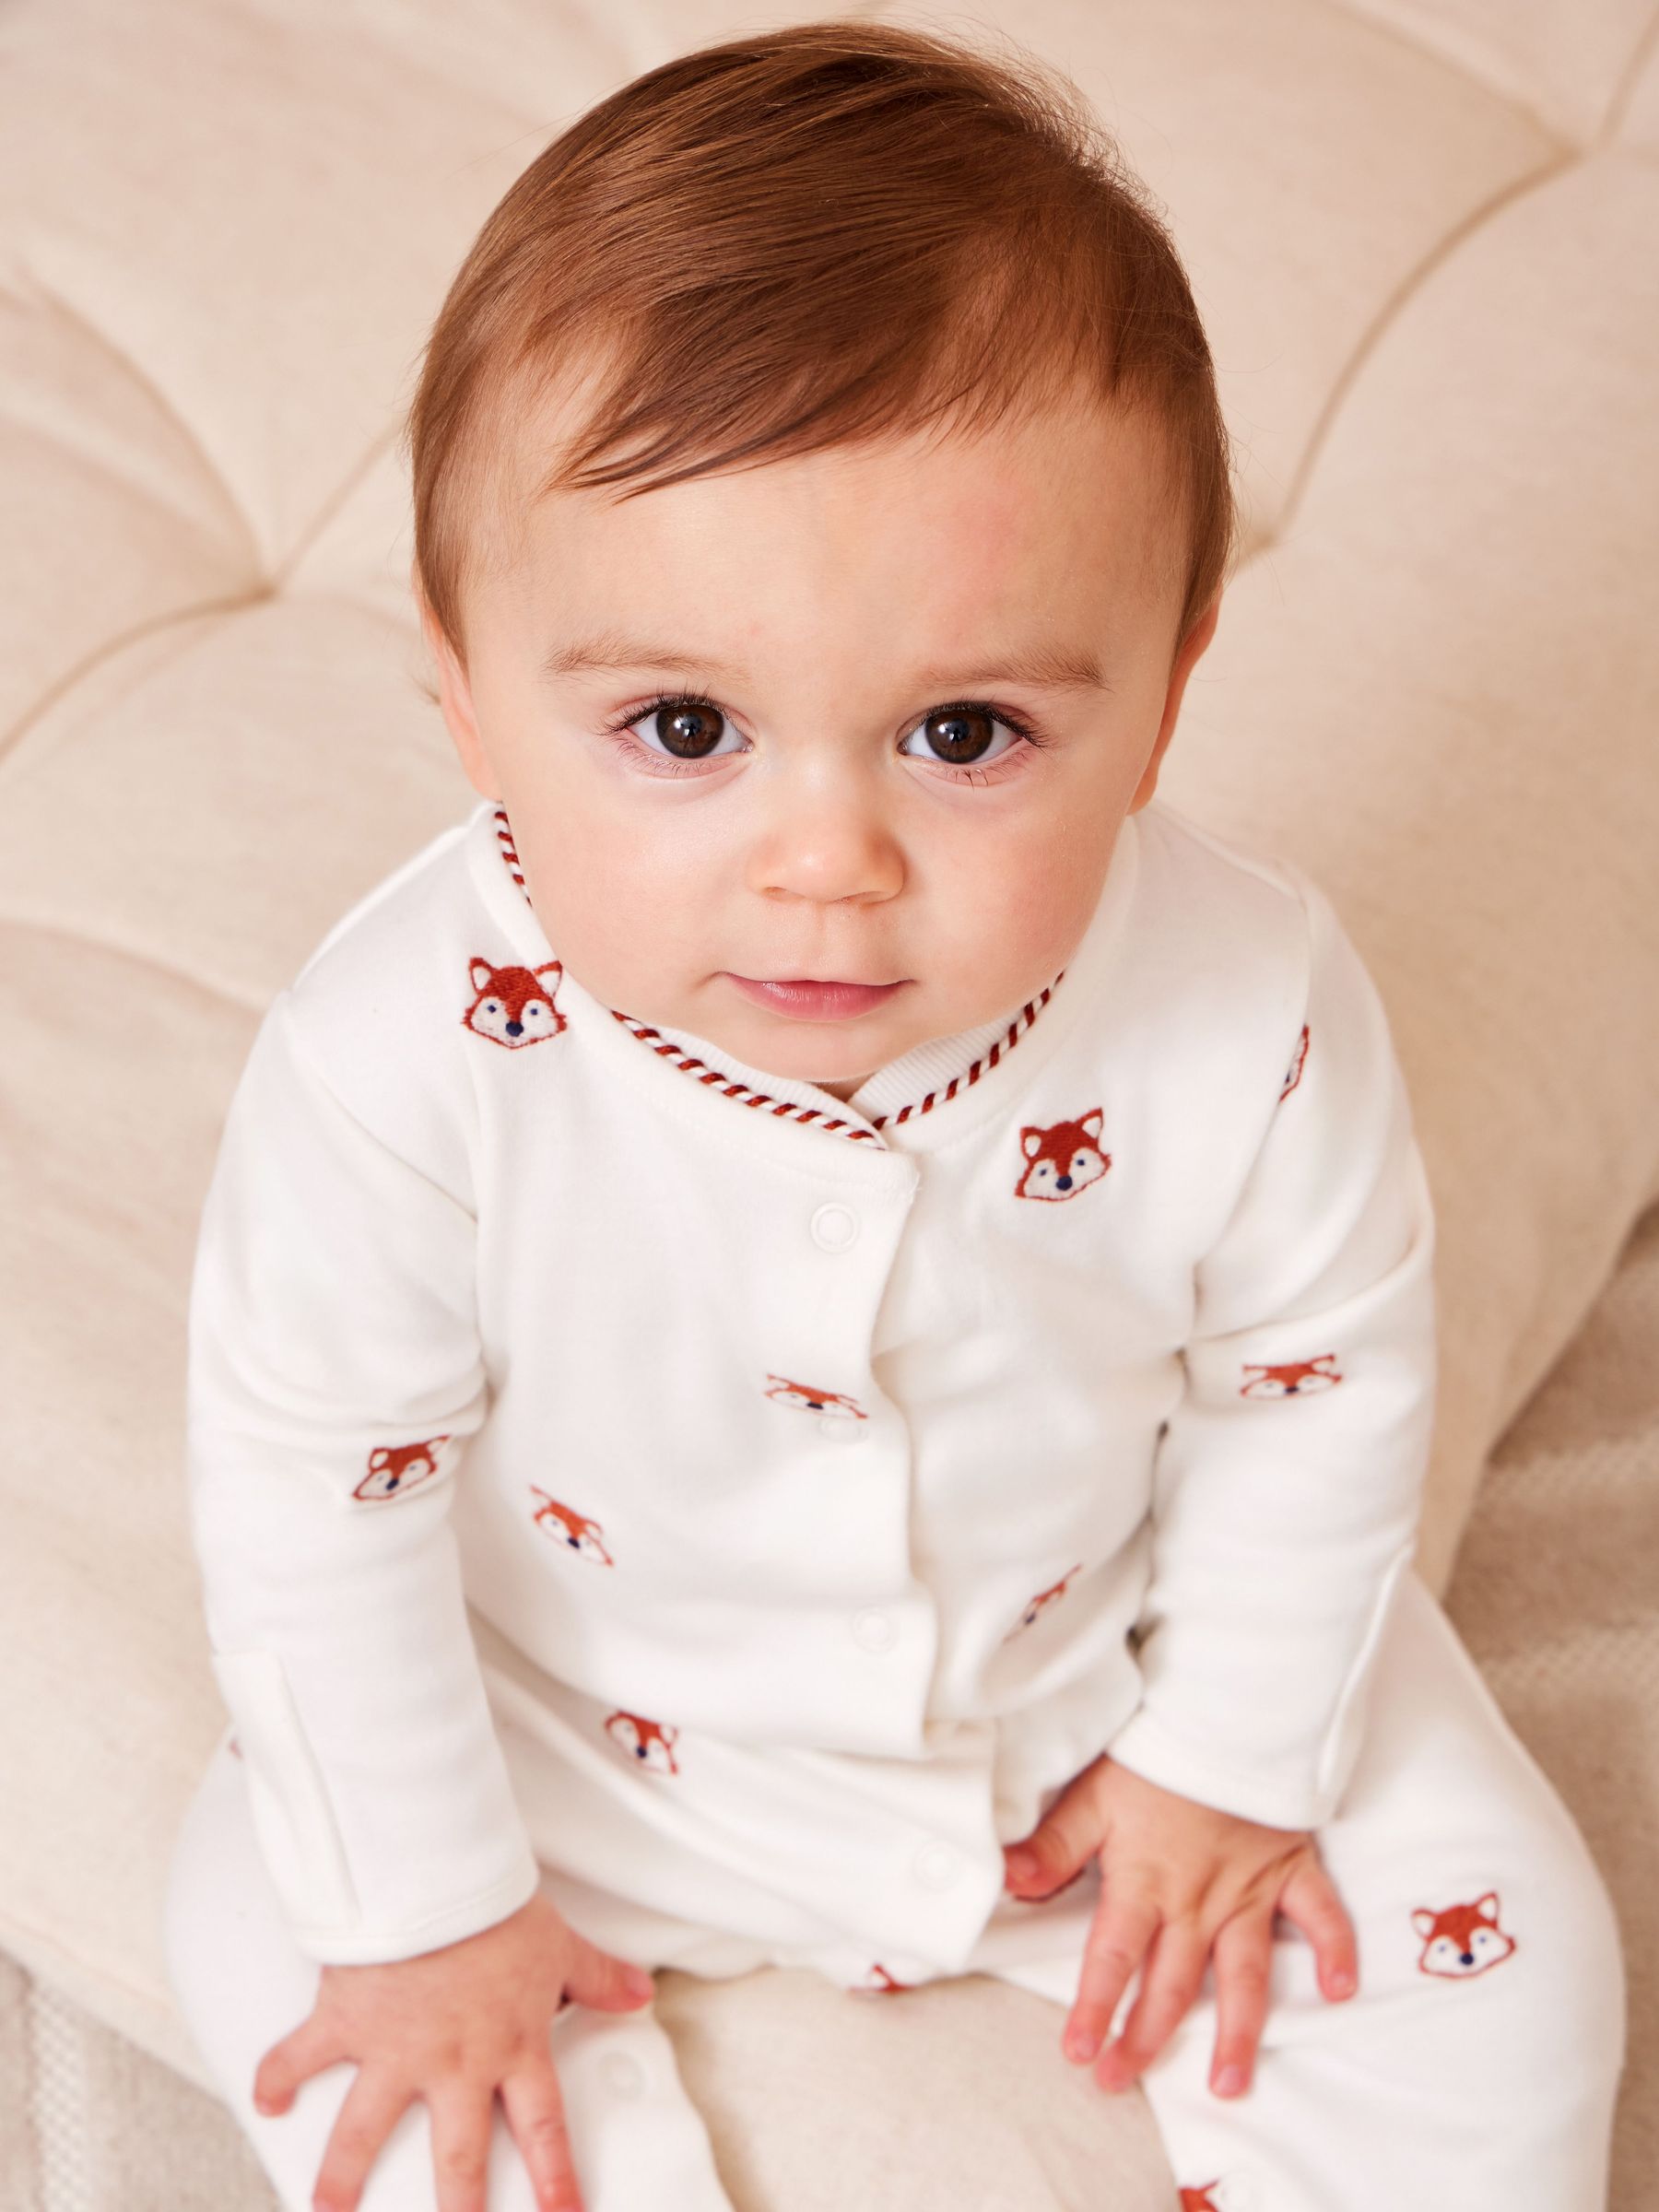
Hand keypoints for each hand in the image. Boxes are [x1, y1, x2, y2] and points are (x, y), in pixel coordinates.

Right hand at [250, 1890, 655, 2211]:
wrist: (434, 1877)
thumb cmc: (495, 1905)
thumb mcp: (560, 1943)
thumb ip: (598, 1977)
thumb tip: (640, 1993)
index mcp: (511, 2047)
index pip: (542, 2130)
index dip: (554, 2182)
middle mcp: (453, 2064)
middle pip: (457, 2157)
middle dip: (457, 2210)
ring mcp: (393, 2052)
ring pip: (364, 2134)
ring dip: (342, 2178)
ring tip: (329, 2211)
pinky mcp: (344, 2023)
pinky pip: (300, 2059)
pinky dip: (277, 2080)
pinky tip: (268, 2104)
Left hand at [1001, 1754, 1356, 2100]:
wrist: (1226, 1710)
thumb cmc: (1154, 1751)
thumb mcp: (1092, 1794)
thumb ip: (1053, 1845)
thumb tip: (1007, 1882)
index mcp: (1145, 1881)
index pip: (1113, 1958)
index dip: (1095, 2007)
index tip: (1080, 2054)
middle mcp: (1198, 1900)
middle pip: (1171, 1983)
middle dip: (1145, 2038)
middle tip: (1120, 2082)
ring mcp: (1250, 1889)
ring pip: (1244, 1975)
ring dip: (1236, 2032)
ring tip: (1227, 2085)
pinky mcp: (1291, 1866)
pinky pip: (1320, 1915)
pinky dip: (1334, 1952)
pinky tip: (1339, 1992)